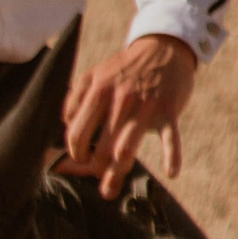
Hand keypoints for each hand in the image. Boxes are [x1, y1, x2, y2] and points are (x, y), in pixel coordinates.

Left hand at [59, 34, 196, 197]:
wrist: (163, 47)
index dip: (75, 152)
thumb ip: (75, 100)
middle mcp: (120, 100)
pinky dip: (172, 155)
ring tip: (109, 191)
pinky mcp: (169, 110)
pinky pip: (170, 137)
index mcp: (99, 92)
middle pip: (100, 147)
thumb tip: (65, 128)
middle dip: (94, 169)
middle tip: (96, 178)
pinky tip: (171, 173)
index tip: (80, 159)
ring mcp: (146, 105)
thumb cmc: (124, 69)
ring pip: (126, 149)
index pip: (77, 132)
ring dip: (116, 175)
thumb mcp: (94, 75)